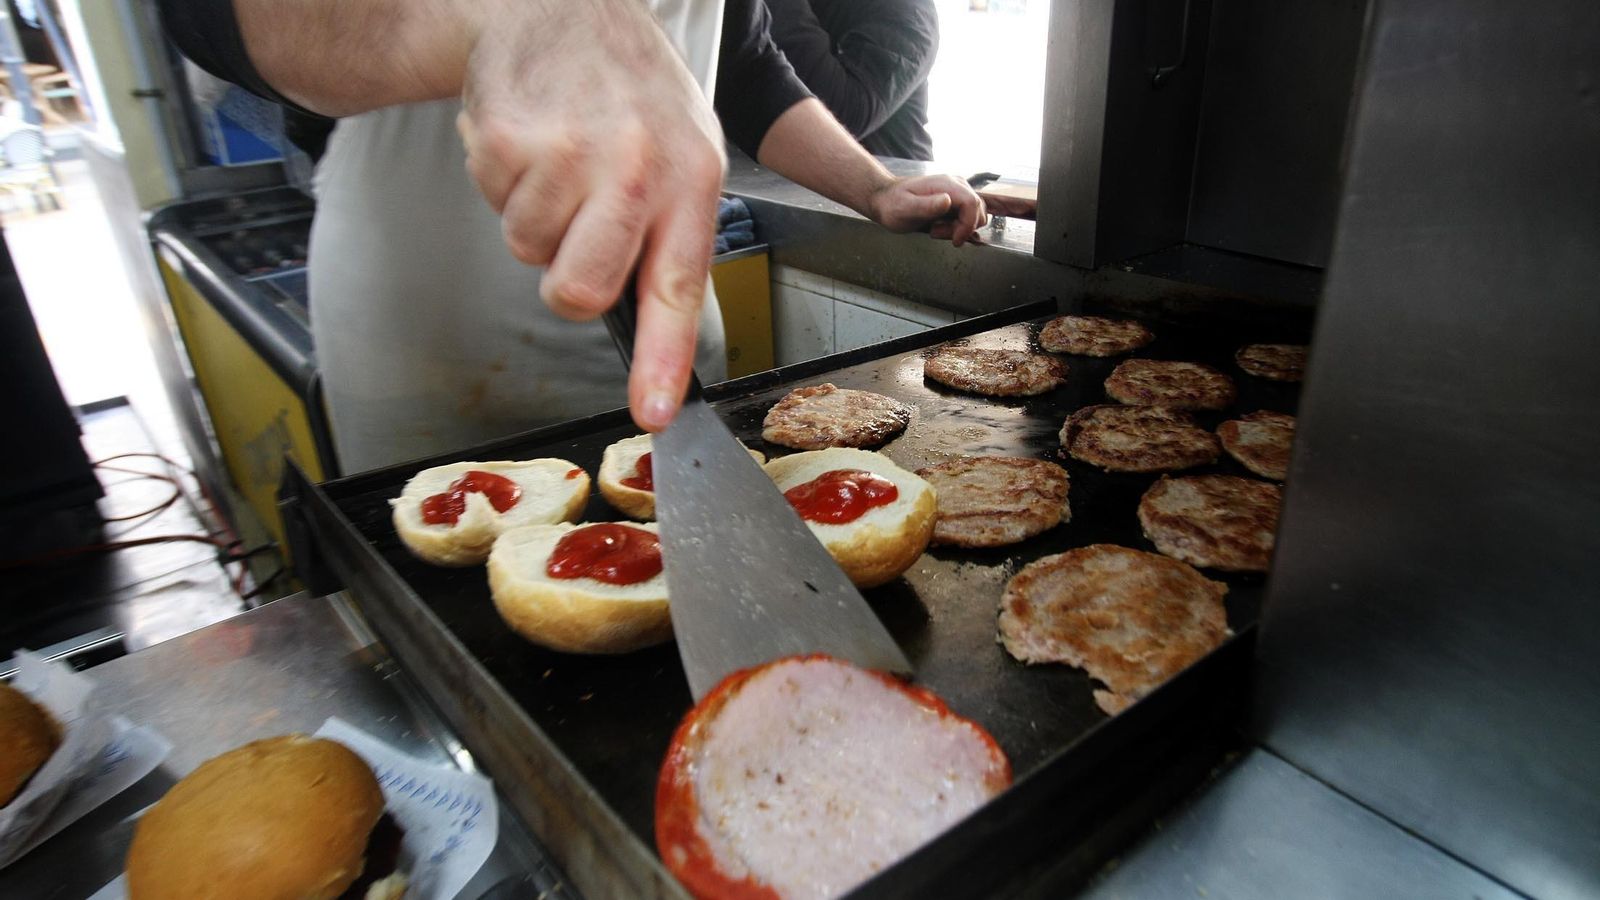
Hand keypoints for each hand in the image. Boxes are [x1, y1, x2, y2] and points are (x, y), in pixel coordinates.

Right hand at [456, 1, 726, 431]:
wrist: (560, 6)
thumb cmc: (628, 92)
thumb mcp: (683, 151)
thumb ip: (670, 237)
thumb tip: (651, 334)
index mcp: (690, 178)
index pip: (676, 288)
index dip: (661, 359)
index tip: (653, 411)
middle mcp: (635, 168)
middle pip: (578, 292)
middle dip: (567, 280)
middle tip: (577, 229)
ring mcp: (568, 152)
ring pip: (528, 251)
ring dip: (535, 217)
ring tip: (558, 159)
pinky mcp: (508, 138)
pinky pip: (494, 203)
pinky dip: (504, 180)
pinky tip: (530, 137)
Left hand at [866, 174, 987, 245]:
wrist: (885, 200)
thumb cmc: (892, 204)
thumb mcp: (905, 208)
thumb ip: (927, 205)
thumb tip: (947, 200)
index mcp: (947, 185)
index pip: (973, 204)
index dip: (968, 225)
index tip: (955, 240)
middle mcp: (956, 186)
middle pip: (978, 210)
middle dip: (962, 228)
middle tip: (936, 232)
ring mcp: (957, 193)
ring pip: (975, 215)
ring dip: (959, 229)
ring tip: (935, 229)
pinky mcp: (955, 202)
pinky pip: (967, 217)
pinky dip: (957, 227)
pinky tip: (938, 227)